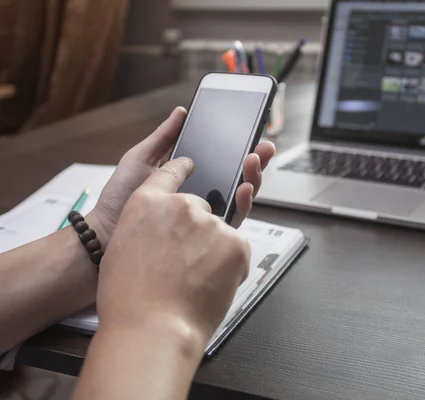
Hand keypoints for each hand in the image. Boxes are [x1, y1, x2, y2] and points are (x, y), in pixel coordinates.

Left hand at [88, 107, 275, 245]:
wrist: (107, 231)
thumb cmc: (119, 197)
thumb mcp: (141, 158)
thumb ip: (164, 137)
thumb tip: (182, 111)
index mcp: (189, 176)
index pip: (222, 160)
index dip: (239, 147)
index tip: (252, 132)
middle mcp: (202, 194)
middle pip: (238, 176)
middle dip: (256, 160)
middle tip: (263, 146)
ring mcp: (206, 214)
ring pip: (241, 196)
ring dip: (253, 177)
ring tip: (254, 160)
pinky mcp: (207, 233)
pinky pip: (233, 218)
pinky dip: (244, 202)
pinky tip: (244, 187)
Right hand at [97, 157, 250, 350]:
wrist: (152, 328)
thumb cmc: (130, 300)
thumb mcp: (123, 250)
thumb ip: (147, 229)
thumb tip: (164, 232)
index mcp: (147, 202)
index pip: (169, 173)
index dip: (182, 168)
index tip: (190, 164)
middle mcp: (181, 204)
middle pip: (200, 207)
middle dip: (198, 231)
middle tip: (186, 264)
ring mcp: (210, 222)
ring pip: (220, 231)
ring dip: (213, 251)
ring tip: (194, 281)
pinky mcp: (235, 242)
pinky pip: (236, 249)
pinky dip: (229, 266)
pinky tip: (209, 285)